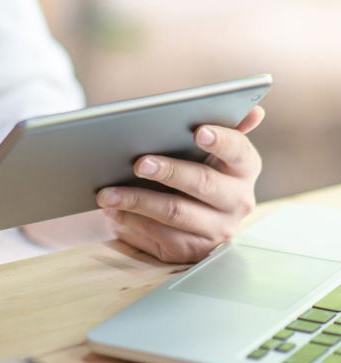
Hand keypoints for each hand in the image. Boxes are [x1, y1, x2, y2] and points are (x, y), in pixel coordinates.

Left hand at [96, 107, 264, 263]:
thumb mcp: (210, 151)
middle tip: (139, 163)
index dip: (221, 141)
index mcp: (244, 169)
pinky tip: (113, 210)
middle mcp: (238, 201)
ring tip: (108, 192)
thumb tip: (254, 111)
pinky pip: (161, 236)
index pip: (239, 151)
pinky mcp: (193, 251)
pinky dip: (133, 221)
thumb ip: (226, 129)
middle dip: (169, 171)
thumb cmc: (194, 168)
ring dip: (137, 201)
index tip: (199, 131)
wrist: (187, 215)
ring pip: (175, 213)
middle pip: (202, 183)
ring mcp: (217, 230)